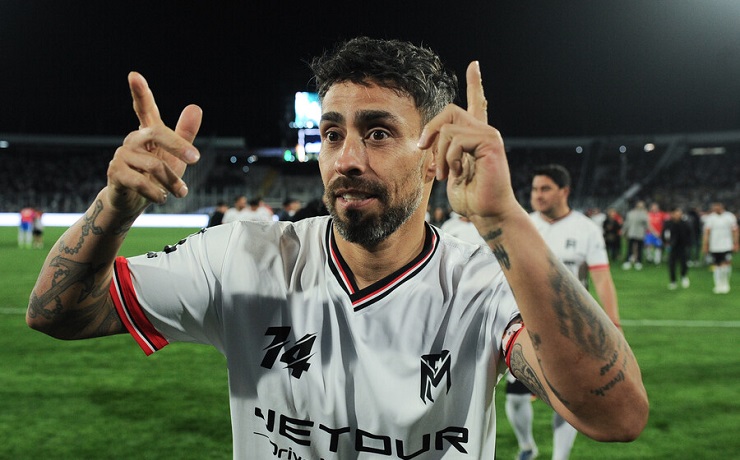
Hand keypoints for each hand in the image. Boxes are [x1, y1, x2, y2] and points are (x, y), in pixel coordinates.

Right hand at [106, 72, 202, 213]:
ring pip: (154, 165)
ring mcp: (122, 155)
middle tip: (196, 159)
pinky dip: (156, 192)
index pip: (144, 108)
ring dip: (172, 182)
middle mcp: (133, 140)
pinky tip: (161, 198)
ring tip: (181, 192)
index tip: (134, 75)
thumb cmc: (157, 176)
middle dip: (179, 146)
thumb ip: (185, 134)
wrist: (134, 203)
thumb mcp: (175, 157)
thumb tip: (195, 107)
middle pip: (158, 133)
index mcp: (148, 133)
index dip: (140, 92)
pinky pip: (140, 181)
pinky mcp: (115, 173)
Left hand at [417, 62, 517, 221]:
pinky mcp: (490, 143)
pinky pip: (455, 140)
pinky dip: (449, 159)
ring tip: (444, 174)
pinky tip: (457, 173)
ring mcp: (489, 135)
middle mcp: (485, 131)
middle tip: (422, 149)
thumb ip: (440, 153)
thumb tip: (424, 144)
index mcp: (476, 137)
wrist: (488, 213)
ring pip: (448, 129)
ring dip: (438, 155)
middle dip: (430, 128)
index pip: (476, 104)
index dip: (475, 84)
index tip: (474, 65)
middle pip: (449, 111)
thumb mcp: (449, 171)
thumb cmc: (470, 197)